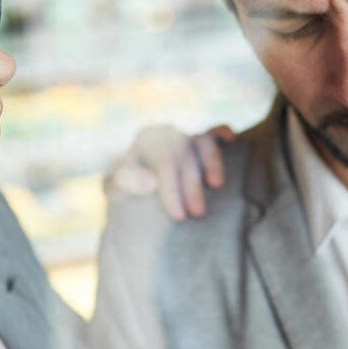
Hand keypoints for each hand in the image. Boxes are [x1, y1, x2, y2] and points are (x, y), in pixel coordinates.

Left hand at [106, 124, 235, 220]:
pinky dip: (222, 133)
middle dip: (192, 186)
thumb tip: (152, 182)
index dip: (172, 190)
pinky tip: (231, 139)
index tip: (179, 216)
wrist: (133, 188)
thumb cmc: (126, 190)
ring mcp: (185, 135)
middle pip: (184, 155)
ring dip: (212, 163)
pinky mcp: (201, 140)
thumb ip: (126, 183)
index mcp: (145, 141)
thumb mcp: (116, 190)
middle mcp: (166, 133)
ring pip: (202, 143)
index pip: (162, 162)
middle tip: (198, 214)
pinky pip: (214, 132)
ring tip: (217, 186)